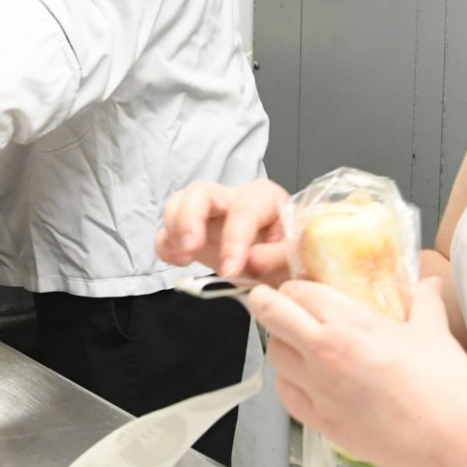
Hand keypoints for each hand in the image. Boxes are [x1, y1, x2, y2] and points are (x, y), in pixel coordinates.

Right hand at [156, 179, 294, 283]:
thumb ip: (281, 255)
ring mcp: (210, 214)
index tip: (230, 269)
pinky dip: (167, 244)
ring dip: (175, 228)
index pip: (244, 210)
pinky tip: (179, 260)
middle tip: (191, 248)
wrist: (284, 273)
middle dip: (190, 218)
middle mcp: (234, 199)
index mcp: (266, 199)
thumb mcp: (299, 258)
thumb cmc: (293, 260)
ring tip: (184, 256)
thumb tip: (254, 258)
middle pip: (202, 192)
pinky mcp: (193, 232)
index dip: (235, 239)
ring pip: (179, 203)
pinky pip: (169, 230)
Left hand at [250, 277, 466, 466]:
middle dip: (268, 304)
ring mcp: (318, 391)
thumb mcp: (433, 331)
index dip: (295, 286)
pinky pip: (287, 395)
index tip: (301, 289)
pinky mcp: (321, 423)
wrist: (453, 442)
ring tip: (300, 345)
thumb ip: (424, 301)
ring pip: (274, 357)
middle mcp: (323, 353)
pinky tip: (308, 382)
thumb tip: (428, 283)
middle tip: (275, 304)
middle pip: (270, 315)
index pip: (297, 290)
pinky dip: (291, 384)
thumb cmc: (445, 386)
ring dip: (282, 346)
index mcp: (348, 323)